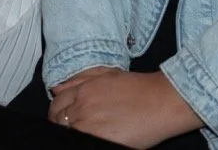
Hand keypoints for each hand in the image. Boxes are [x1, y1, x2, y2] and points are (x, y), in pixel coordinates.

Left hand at [49, 68, 203, 148]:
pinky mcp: (98, 139)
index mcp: (83, 90)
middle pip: (58, 120)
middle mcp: (82, 107)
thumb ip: (80, 80)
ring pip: (67, 132)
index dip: (56, 113)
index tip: (61, 118)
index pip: (56, 104)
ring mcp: (88, 125)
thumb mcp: (108, 75)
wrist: (161, 102)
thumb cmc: (140, 88)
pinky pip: (81, 140)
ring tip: (86, 131)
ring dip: (73, 131)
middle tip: (71, 128)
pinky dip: (83, 138)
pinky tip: (96, 136)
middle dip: (60, 123)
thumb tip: (56, 87)